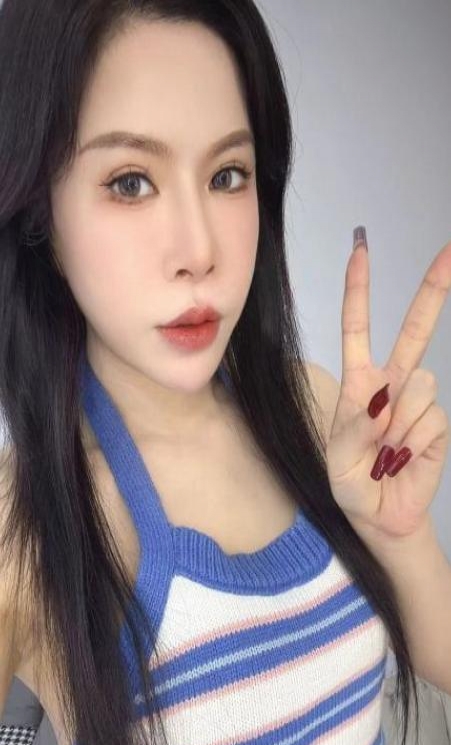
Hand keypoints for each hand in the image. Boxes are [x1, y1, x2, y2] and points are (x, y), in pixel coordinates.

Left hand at [326, 232, 450, 538]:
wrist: (382, 516)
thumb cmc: (353, 484)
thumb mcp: (338, 461)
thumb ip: (354, 428)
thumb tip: (383, 397)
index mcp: (359, 383)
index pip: (357, 327)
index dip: (359, 289)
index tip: (362, 249)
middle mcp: (392, 384)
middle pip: (414, 330)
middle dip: (432, 291)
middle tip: (450, 252)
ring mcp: (418, 402)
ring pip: (419, 385)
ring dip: (399, 424)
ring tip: (386, 452)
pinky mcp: (438, 423)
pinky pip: (431, 419)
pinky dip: (413, 443)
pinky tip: (404, 458)